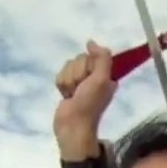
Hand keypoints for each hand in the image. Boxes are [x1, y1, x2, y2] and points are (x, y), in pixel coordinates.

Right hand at [53, 40, 115, 157]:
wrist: (72, 125)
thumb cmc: (89, 104)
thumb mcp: (101, 79)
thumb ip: (102, 58)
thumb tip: (91, 42)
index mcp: (105, 74)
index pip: (93, 55)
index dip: (88, 66)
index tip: (90, 77)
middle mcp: (94, 76)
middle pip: (79, 59)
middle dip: (77, 74)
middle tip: (81, 89)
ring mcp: (80, 82)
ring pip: (68, 66)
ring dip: (69, 80)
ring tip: (73, 94)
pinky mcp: (68, 87)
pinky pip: (60, 75)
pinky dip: (62, 85)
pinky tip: (66, 95)